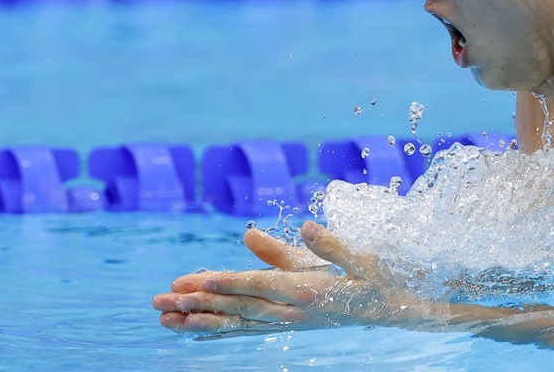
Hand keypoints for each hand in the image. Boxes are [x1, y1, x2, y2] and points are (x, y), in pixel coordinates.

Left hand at [152, 220, 425, 337]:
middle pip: (238, 306)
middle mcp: (293, 311)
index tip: (196, 281)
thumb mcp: (361, 258)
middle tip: (160, 301)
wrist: (393, 311)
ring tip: (163, 319)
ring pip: (237, 322)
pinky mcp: (287, 325)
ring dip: (198, 319)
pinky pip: (246, 329)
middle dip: (198, 303)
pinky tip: (194, 328)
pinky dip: (218, 328)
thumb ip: (330, 244)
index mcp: (310, 291)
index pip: (260, 285)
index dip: (227, 282)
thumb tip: (308, 225)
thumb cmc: (378, 279)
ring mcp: (288, 322)